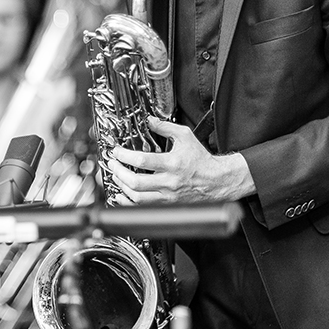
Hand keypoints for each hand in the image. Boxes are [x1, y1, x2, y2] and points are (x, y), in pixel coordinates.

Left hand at [107, 116, 254, 203]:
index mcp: (173, 164)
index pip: (143, 161)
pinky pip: (142, 208)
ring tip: (116, 175)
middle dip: (119, 172)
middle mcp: (169, 182)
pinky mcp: (166, 205)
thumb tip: (149, 120)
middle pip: (136, 182)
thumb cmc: (201, 160)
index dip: (125, 156)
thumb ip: (165, 127)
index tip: (117, 152)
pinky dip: (127, 202)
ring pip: (137, 197)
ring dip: (121, 186)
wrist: (216, 181)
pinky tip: (121, 195)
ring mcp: (167, 196)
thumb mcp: (185, 137)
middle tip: (112, 164)